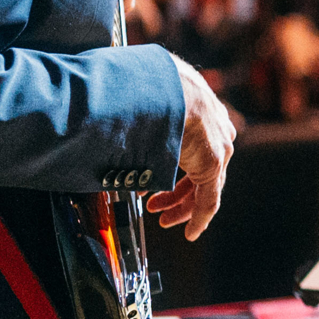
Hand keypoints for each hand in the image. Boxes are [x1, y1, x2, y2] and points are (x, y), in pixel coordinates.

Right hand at [144, 54, 236, 241]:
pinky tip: (190, 232)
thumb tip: (101, 123)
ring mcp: (216, 145)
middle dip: (177, 190)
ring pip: (204, 186)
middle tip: (156, 205)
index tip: (158, 182)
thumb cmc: (140, 87)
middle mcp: (213, 127)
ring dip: (181, 205)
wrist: (159, 86)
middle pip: (200, 168)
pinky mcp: (212, 163)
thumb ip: (131, 116)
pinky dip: (199, 216)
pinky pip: (209, 198)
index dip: (176, 166)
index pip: (194, 144)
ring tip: (161, 218)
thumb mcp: (138, 100)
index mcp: (197, 108)